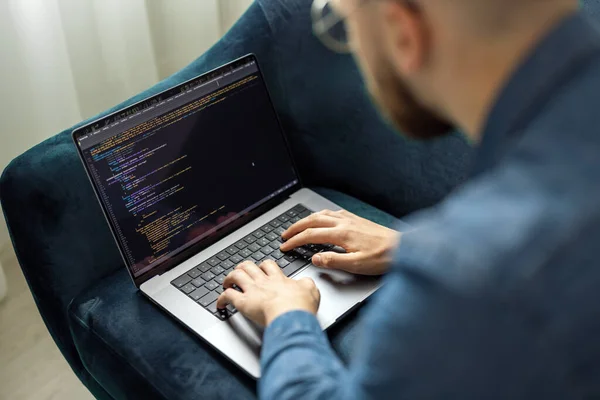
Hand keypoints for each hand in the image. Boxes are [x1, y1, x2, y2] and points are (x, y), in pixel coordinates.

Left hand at [216, 260, 320, 326]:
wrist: (291, 315)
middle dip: (242, 268)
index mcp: (278, 279)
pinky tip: (220, 303)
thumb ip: (306, 284)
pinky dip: (221, 299)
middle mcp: (263, 282)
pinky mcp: (243, 302)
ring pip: (235, 275)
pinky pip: (227, 296)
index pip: (268, 265)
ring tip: (227, 282)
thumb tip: (306, 282)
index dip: (263, 266)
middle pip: (248, 266)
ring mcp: (252, 291)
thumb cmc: (300, 306)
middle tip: (241, 272)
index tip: (262, 269)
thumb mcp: (311, 290)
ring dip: (229, 278)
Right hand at [280, 209, 399, 274]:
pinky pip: (334, 212)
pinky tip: (323, 218)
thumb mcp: (356, 265)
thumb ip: (333, 261)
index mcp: (341, 234)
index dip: (295, 241)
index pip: (311, 235)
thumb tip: (315, 258)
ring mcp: (351, 219)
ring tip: (299, 226)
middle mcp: (344, 223)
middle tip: (285, 234)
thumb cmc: (383, 257)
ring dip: (307, 219)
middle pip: (313, 220)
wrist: (404, 248)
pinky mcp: (357, 219)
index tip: (285, 246)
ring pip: (323, 214)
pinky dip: (322, 214)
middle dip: (296, 227)